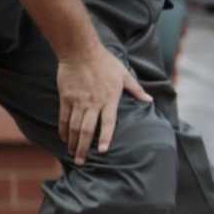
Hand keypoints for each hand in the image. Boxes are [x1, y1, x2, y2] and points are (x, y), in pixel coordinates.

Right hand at [58, 43, 150, 162]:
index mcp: (109, 99)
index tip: (103, 151)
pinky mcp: (66, 98)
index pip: (108, 122)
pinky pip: (63, 118)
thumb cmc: (105, 62)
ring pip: (74, 127)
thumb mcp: (125, 74)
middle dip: (84, 147)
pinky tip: (64, 139)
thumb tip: (149, 100)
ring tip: (73, 154)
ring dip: (73, 142)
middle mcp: (93, 103)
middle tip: (82, 162)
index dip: (105, 137)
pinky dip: (63, 130)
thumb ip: (136, 90)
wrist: (80, 51)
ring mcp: (78, 101)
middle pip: (87, 130)